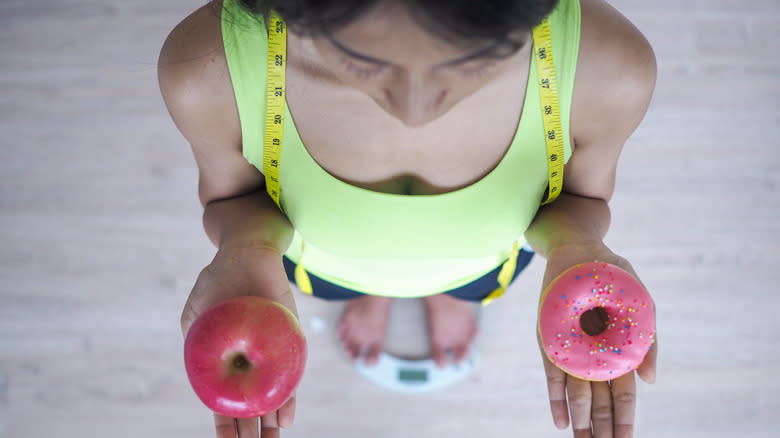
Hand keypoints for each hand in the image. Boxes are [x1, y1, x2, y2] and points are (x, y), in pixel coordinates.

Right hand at [181, 245, 299, 437]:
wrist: (250, 251)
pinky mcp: (290, 342)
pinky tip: (288, 416)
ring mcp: (270, 354)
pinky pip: (291, 373)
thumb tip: (204, 368)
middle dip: (250, 432)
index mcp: (222, 361)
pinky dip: (289, 395)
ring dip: (271, 422)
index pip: (222, 401)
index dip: (225, 425)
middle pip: (249, 405)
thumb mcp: (199, 309)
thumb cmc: (219, 278)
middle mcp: (247, 362)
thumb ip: (197, 338)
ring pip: (271, 395)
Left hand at [537, 242, 657, 437]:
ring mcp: (571, 349)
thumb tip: (652, 381)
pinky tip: (560, 422)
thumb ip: (648, 341)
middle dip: (604, 427)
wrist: (579, 249)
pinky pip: (551, 374)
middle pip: (601, 400)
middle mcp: (595, 355)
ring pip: (578, 393)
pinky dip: (555, 398)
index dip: (626, 419)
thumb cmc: (613, 275)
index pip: (624, 394)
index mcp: (619, 350)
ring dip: (581, 419)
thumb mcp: (639, 302)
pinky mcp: (549, 341)